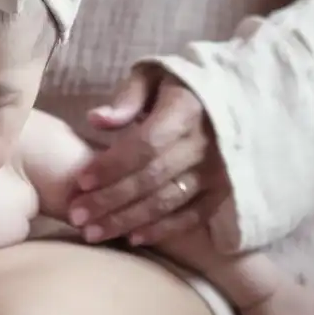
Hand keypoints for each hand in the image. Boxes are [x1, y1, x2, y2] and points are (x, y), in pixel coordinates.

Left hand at [69, 64, 219, 244]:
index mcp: (186, 110)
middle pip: (151, 178)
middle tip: (76, 216)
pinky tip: (133, 238)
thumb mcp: (156, 75)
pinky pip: (192, 216)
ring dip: (128, 220)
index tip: (81, 181)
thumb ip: (128, 97)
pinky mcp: (224, 191)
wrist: (237, 97)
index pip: (145, 144)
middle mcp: (204, 144)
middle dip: (110, 200)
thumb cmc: (183, 87)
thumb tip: (96, 119)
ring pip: (167, 201)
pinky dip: (163, 229)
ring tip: (93, 232)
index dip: (112, 165)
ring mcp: (218, 172)